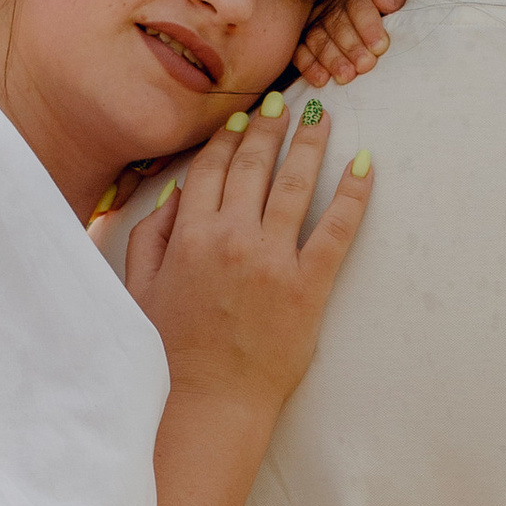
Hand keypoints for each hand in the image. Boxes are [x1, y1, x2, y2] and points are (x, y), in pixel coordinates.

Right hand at [122, 95, 369, 410]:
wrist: (208, 403)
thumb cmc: (170, 354)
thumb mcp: (141, 289)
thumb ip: (152, 236)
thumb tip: (177, 195)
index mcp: (189, 235)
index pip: (211, 167)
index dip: (227, 137)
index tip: (240, 117)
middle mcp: (232, 238)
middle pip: (254, 164)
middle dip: (270, 126)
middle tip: (284, 101)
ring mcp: (273, 260)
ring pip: (295, 184)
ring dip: (311, 143)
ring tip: (323, 116)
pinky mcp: (308, 286)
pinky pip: (336, 228)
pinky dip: (353, 193)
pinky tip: (365, 165)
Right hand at [291, 0, 405, 88]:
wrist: (361, 27)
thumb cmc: (381, 19)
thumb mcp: (392, 3)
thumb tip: (385, 1)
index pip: (358, 4)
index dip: (368, 25)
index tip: (379, 47)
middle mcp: (332, 7)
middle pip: (337, 25)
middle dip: (352, 47)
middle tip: (365, 65)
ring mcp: (314, 24)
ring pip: (318, 39)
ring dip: (332, 59)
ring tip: (345, 77)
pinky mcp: (302, 42)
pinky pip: (300, 53)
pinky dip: (310, 67)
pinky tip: (321, 80)